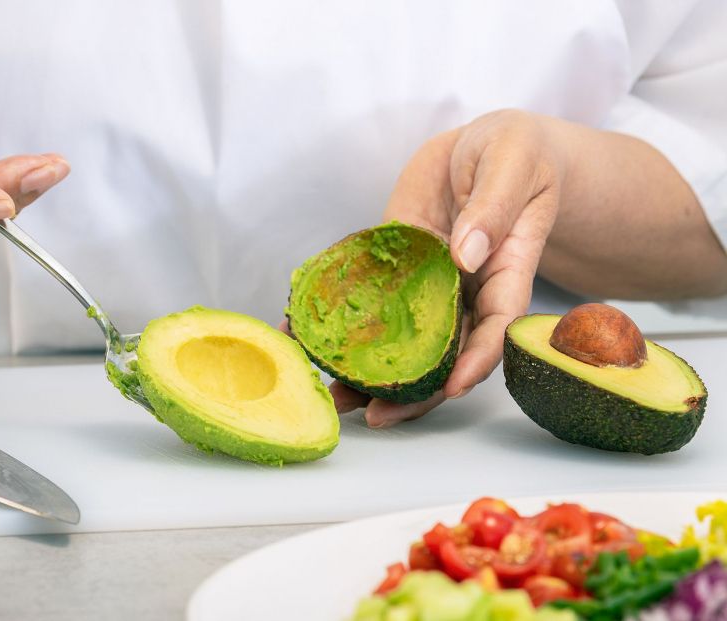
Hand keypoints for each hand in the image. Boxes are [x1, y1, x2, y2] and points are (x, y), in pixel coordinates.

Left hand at [335, 109, 566, 426]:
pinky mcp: (394, 265)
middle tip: (376, 415)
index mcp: (506, 271)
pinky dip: (341, 317)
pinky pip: (368, 295)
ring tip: (335, 394)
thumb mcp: (513, 163)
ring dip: (372, 370)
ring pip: (404, 337)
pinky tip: (305, 333)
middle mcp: (466, 289)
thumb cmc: (514, 151)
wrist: (480, 144)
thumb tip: (465, 255)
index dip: (476, 361)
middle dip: (414, 390)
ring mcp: (428, 282)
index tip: (452, 387)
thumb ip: (493, 207)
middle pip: (445, 352)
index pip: (496, 327)